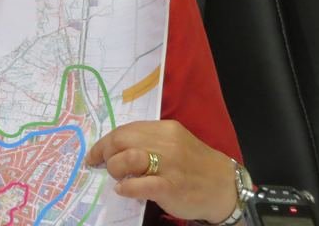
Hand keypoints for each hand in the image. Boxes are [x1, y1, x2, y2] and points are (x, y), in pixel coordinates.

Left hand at [84, 120, 237, 222]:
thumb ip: (148, 142)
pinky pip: (141, 184)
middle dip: (105, 153)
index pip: (125, 130)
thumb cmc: (194, 165)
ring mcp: (169, 165)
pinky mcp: (172, 186)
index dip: (105, 142)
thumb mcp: (174, 143)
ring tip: (118, 178)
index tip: (94, 154)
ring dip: (115, 168)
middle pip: (122, 140)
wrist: (224, 187)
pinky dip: (127, 187)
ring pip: (128, 158)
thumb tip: (116, 150)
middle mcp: (166, 143)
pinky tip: (124, 190)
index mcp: (164, 129)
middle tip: (102, 166)